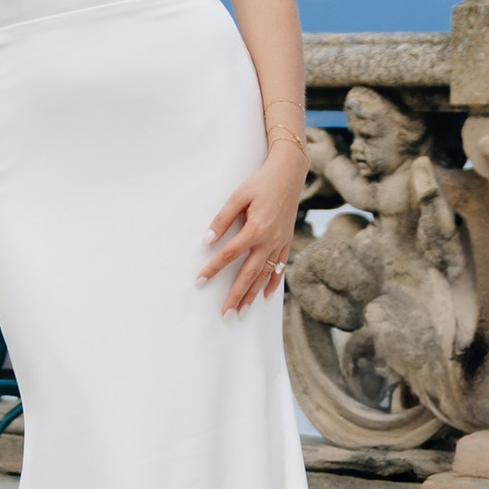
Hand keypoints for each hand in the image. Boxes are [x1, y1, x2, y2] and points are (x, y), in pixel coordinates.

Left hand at [201, 146, 307, 313]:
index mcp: (256, 229)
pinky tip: (265, 296)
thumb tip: (206, 241)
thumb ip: (222, 220)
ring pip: (265, 275)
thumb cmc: (260, 183)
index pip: (229, 255)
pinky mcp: (287, 241)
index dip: (213, 269)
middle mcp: (270, 240)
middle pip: (249, 273)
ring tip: (242, 312)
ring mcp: (280, 243)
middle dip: (236, 295)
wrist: (289, 174)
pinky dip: (273, 283)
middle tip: (225, 315)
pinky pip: (279, 267)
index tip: (199, 281)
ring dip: (252, 295)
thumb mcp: (238, 196)